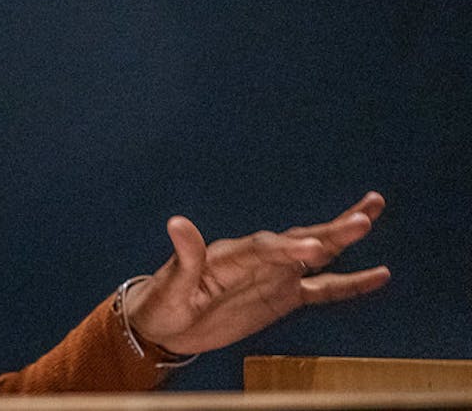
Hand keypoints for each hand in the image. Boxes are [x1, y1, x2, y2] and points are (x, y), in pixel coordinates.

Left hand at [122, 192, 389, 355]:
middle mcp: (257, 260)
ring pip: (316, 255)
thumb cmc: (163, 303)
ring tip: (371, 215)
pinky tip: (378, 274)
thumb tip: (177, 223)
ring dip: (342, 238)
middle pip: (298, 242)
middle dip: (330, 231)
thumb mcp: (169, 285)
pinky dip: (350, 282)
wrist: (165, 325)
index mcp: (230, 256)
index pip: (264, 249)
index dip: (288, 249)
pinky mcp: (282, 297)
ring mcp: (273, 277)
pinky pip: (322, 289)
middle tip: (363, 217)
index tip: (314, 248)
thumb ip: (183, 257)